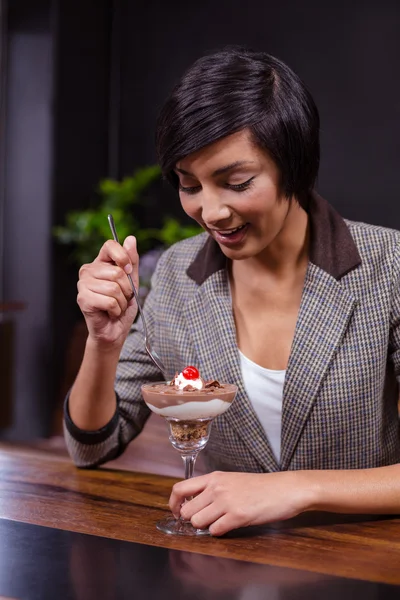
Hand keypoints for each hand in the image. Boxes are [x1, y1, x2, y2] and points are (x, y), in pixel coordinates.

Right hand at [77, 236, 138, 347]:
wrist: (114, 330)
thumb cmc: (121, 306)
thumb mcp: (132, 281)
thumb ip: (132, 261)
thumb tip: (131, 238)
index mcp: (99, 263)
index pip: (110, 245)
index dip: (123, 257)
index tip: (129, 271)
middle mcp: (88, 270)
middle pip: (117, 272)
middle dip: (127, 289)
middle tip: (121, 298)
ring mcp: (83, 284)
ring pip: (114, 288)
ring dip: (122, 302)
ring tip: (116, 307)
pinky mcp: (83, 299)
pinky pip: (110, 301)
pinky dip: (116, 310)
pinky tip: (110, 313)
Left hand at [169, 471, 308, 535]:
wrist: (285, 488)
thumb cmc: (260, 486)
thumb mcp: (232, 480)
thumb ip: (213, 488)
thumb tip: (195, 504)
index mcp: (214, 478)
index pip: (180, 488)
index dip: (174, 504)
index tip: (177, 512)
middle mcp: (217, 488)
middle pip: (187, 511)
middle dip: (193, 520)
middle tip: (204, 521)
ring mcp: (226, 501)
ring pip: (198, 522)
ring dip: (206, 527)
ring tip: (220, 522)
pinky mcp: (238, 516)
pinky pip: (215, 531)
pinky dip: (219, 532)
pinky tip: (230, 525)